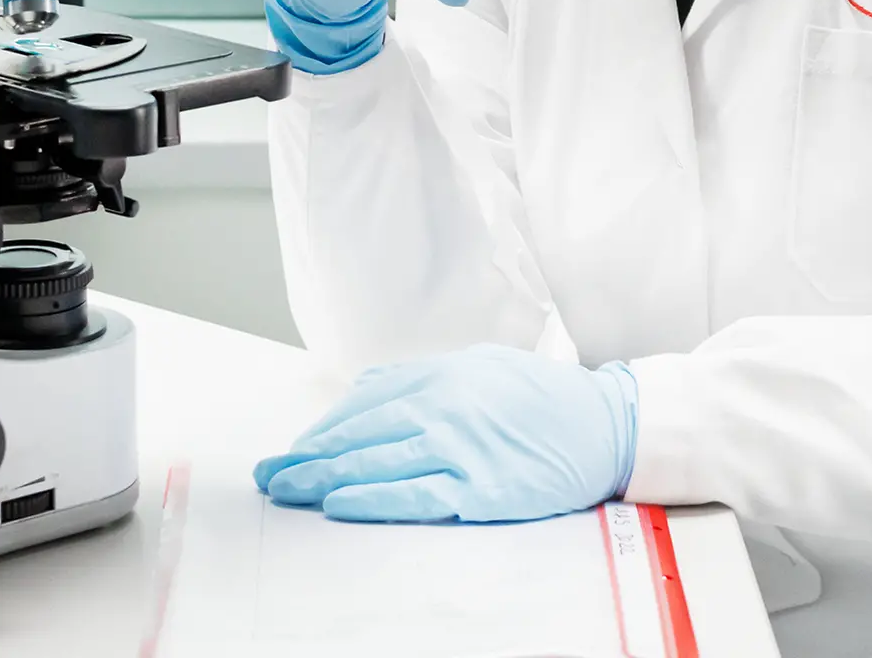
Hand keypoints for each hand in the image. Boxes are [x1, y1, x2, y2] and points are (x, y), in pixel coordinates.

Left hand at [251, 344, 637, 522]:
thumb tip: (366, 391)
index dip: (322, 429)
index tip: (290, 448)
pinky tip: (340, 503)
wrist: (603, 425)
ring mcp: (462, 447)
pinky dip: (372, 499)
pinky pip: (414, 495)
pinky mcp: (480, 488)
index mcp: (444, 375)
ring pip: (377, 463)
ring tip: (287, 489)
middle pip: (361, 433)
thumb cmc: (541, 399)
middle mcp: (446, 406)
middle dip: (307, 456)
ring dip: (324, 477)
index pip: (365, 404)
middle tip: (268, 475)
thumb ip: (424, 378)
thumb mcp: (480, 368)